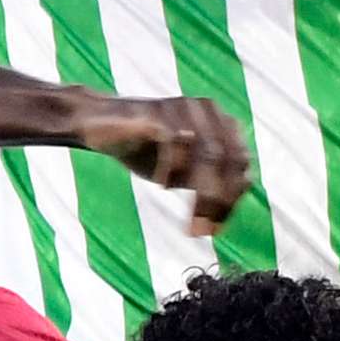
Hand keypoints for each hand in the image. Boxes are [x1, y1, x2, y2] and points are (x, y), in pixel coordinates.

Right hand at [78, 95, 251, 235]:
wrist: (99, 124)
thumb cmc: (146, 150)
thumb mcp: (183, 170)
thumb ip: (208, 181)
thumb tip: (226, 212)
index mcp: (220, 123)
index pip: (240, 163)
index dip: (232, 198)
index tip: (217, 229)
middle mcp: (206, 111)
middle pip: (227, 159)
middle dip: (219, 201)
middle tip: (204, 232)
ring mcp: (182, 108)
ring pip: (206, 153)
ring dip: (202, 194)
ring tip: (191, 224)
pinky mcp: (156, 111)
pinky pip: (174, 140)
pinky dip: (172, 167)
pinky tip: (163, 185)